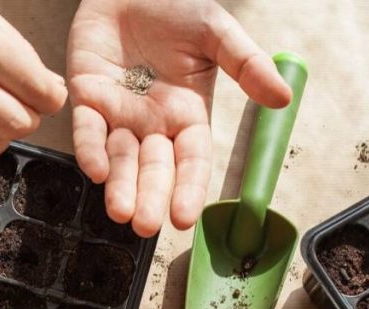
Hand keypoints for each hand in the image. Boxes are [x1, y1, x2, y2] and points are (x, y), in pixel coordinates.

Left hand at [67, 0, 291, 236]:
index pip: (191, 161)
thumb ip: (246, 64)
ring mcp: (118, 113)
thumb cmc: (175, 6)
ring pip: (119, 159)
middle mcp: (152, 122)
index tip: (185, 218)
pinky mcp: (86, 97)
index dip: (189, 189)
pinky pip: (87, 130)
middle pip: (154, 169)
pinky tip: (95, 170)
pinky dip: (90, 149)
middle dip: (150, 197)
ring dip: (119, 187)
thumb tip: (282, 98)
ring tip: (120, 213)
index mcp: (187, 115)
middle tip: (146, 226)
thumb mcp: (217, 33)